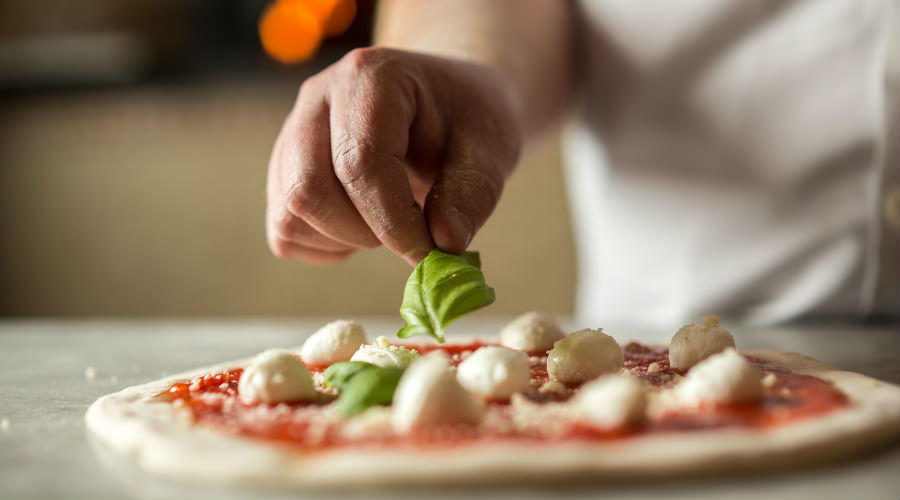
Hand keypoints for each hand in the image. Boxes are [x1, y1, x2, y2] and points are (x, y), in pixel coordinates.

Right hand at [266, 47, 520, 265]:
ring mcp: (292, 133)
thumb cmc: (466, 119)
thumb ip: (473, 190)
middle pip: (308, 190)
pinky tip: (365, 225)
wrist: (445, 104)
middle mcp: (317, 98)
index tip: (431, 252)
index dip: (394, 222)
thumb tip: (447, 243)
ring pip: (289, 215)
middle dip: (365, 233)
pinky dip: (326, 245)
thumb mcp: (491, 144)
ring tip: (391, 221)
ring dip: (345, 240)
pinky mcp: (284, 170)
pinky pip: (285, 231)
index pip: (361, 162)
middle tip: (413, 232)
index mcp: (369, 76)